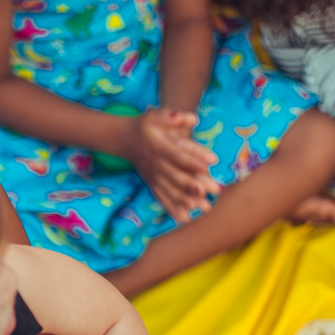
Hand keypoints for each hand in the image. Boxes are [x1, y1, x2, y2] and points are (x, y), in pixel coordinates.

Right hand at [122, 109, 219, 223]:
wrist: (125, 140)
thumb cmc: (146, 126)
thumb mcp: (156, 116)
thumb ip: (172, 117)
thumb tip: (191, 118)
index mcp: (159, 148)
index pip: (177, 155)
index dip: (192, 160)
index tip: (209, 164)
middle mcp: (156, 165)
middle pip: (175, 176)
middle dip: (191, 185)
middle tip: (208, 191)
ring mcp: (154, 177)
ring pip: (170, 191)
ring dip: (184, 200)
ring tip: (199, 208)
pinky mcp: (152, 184)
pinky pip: (162, 198)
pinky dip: (172, 209)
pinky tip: (185, 219)